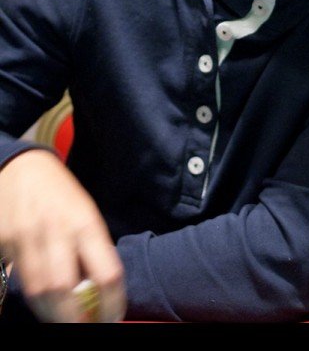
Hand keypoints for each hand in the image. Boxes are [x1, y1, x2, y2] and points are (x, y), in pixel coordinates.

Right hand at [0, 149, 125, 321]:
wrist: (22, 167)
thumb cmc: (61, 194)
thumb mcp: (85, 213)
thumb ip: (92, 250)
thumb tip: (98, 295)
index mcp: (85, 222)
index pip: (106, 273)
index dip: (112, 304)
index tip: (113, 318)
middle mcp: (55, 230)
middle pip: (63, 290)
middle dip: (74, 320)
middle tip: (85, 327)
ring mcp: (24, 237)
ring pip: (36, 291)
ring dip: (52, 314)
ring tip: (64, 319)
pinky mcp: (2, 241)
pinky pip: (16, 279)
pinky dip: (31, 296)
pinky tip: (42, 300)